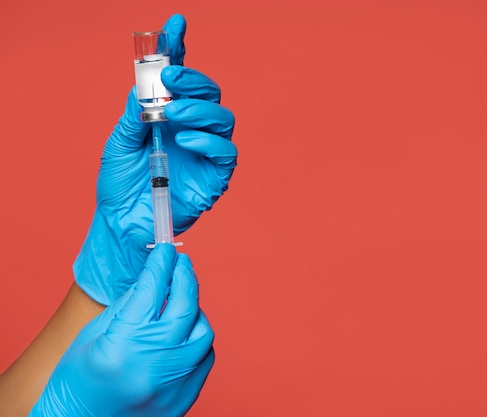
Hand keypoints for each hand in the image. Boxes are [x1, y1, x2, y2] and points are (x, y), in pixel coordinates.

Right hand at [29, 244, 214, 416]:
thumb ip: (128, 305)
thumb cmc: (76, 382)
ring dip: (193, 310)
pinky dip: (196, 339)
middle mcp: (154, 365)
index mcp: (123, 346)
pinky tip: (182, 332)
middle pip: (185, 307)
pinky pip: (204, 357)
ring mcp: (173, 385)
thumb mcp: (93, 336)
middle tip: (180, 263)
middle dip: (184, 277)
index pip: (153, 291)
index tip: (165, 249)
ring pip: (202, 332)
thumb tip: (154, 278)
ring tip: (179, 301)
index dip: (161, 264)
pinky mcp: (186, 398)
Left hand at [74, 13, 236, 304]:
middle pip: (209, 93)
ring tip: (172, 113)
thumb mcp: (119, 142)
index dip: (181, 48)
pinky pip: (225, 152)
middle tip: (170, 79)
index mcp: (169, 116)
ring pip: (222, 118)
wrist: (123, 224)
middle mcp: (192, 129)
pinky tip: (185, 140)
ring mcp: (207, 152)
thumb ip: (135, 113)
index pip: (180, 77)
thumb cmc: (121, 185)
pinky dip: (209, 141)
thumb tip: (146, 83)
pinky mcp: (216, 177)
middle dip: (193, 80)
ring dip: (200, 109)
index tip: (175, 22)